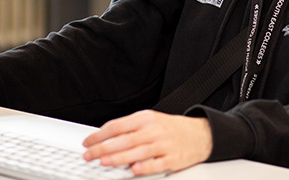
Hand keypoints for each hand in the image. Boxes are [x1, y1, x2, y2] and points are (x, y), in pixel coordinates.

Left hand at [82, 110, 212, 175]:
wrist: (201, 134)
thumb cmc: (171, 128)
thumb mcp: (151, 121)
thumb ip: (131, 128)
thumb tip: (106, 139)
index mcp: (147, 118)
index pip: (118, 125)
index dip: (100, 134)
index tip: (88, 142)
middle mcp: (155, 130)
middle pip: (124, 139)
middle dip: (103, 148)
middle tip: (88, 155)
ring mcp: (164, 144)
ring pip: (137, 152)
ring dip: (118, 158)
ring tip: (103, 162)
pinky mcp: (174, 158)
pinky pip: (157, 164)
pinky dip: (144, 167)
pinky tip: (133, 170)